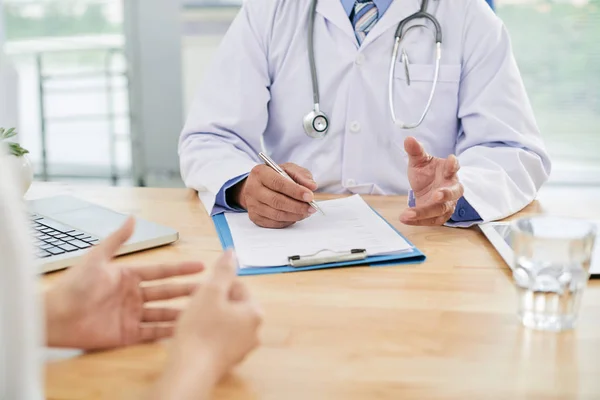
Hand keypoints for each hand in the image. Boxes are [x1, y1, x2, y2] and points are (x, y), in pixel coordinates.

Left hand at [45, 218, 204, 349]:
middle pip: (167, 293)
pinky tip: (183, 330)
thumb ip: (117, 239)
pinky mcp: (126, 335)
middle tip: (210, 289)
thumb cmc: (73, 284)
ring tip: (201, 311)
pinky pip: (151, 333)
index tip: (201, 266)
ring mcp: (131, 315)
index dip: (181, 269)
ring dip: (181, 311)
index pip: (161, 272)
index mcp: (129, 276)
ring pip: (163, 313)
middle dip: (188, 291)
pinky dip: (167, 332)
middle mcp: (133, 296)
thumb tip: (132, 218)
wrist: (56, 315)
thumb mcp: (97, 257)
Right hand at [153, 251, 262, 398]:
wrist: (190, 370)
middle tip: (195, 306)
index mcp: (254, 312)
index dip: (216, 285)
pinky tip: (194, 336)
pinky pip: (218, 338)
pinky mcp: (227, 359)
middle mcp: (253, 331)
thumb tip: (232, 252)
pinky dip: (207, 334)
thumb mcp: (210, 291)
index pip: (237, 286)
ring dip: (209, 317)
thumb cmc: (201, 330)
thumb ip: (223, 270)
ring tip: (192, 321)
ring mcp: (242, 347)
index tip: (202, 292)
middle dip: (213, 301)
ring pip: (224, 321)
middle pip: (232, 304)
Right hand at [232, 162, 317, 228]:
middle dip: (297, 206)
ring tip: (306, 212)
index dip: (295, 191)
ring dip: (295, 215)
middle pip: (277, 201)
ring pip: (276, 214)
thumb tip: (312, 186)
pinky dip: (288, 221)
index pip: (278, 183)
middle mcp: (253, 189)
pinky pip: (274, 223)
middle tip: (311, 208)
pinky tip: (296, 216)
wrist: (257, 185)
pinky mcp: (254, 217)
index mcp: (260, 173)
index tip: (310, 196)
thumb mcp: (288, 169)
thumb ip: (301, 175)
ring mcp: (252, 204)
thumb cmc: (275, 176)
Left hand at [400, 137, 463, 225]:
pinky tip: (405, 218)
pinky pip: (432, 220)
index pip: (454, 166)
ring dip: (426, 212)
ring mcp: (448, 203)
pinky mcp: (441, 215)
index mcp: (449, 171)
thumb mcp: (419, 161)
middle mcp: (452, 187)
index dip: (453, 164)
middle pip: (454, 192)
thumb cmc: (426, 173)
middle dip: (445, 194)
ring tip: (409, 213)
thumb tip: (408, 139)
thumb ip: (415, 151)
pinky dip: (419, 220)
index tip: (451, 160)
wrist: (426, 188)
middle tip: (436, 196)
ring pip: (442, 209)